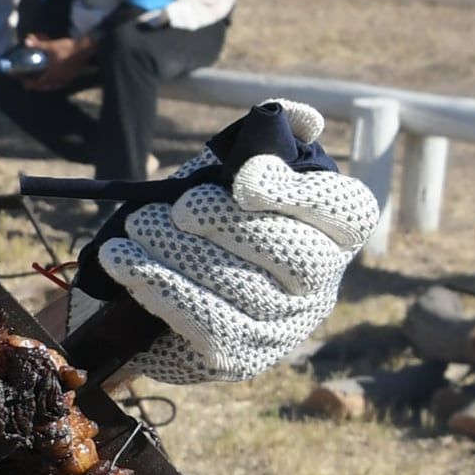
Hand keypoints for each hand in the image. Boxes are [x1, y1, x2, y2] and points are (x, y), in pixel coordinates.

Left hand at [20, 34, 87, 90]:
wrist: (84, 49)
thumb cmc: (66, 48)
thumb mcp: (51, 46)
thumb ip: (38, 45)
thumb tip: (26, 41)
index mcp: (51, 74)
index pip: (38, 84)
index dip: (31, 84)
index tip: (26, 83)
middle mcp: (59, 79)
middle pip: (46, 86)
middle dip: (39, 85)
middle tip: (34, 81)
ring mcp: (67, 78)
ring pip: (55, 85)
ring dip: (48, 84)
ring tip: (44, 80)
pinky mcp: (73, 75)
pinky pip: (62, 82)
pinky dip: (57, 81)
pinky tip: (57, 76)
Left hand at [101, 146, 382, 382]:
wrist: (165, 286)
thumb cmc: (212, 221)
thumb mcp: (236, 175)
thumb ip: (270, 138)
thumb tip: (301, 116)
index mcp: (334, 233)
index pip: (349, 211)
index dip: (301, 194)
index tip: (244, 179)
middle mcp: (320, 285)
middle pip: (291, 253)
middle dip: (225, 225)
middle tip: (177, 209)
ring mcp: (282, 328)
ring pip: (237, 287)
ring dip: (177, 253)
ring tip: (136, 228)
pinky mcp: (238, 357)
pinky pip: (203, 322)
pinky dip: (159, 287)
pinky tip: (125, 264)